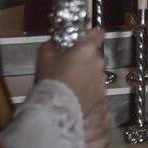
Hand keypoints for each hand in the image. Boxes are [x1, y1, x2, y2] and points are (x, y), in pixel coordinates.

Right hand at [36, 30, 110, 147]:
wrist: (56, 114)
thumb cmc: (51, 81)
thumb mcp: (44, 59)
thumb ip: (50, 46)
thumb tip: (53, 43)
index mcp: (87, 50)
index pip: (97, 33)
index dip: (91, 35)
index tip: (83, 40)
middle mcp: (99, 65)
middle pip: (94, 57)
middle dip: (84, 61)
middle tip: (68, 69)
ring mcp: (103, 84)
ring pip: (96, 76)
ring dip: (87, 79)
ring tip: (71, 89)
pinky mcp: (104, 102)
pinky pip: (97, 94)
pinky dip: (89, 95)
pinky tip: (76, 101)